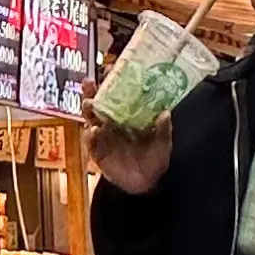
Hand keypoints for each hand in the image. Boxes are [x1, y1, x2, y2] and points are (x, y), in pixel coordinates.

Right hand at [82, 81, 172, 195]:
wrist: (147, 185)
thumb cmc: (155, 159)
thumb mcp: (163, 143)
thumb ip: (163, 129)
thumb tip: (165, 113)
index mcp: (127, 115)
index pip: (116, 95)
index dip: (110, 82)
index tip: (110, 70)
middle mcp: (111, 123)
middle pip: (97, 103)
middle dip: (91, 92)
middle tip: (90, 83)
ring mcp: (103, 138)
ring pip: (90, 120)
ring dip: (88, 110)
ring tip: (90, 104)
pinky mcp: (97, 153)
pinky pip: (91, 142)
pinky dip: (91, 136)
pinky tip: (94, 130)